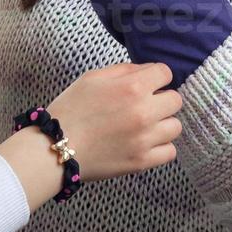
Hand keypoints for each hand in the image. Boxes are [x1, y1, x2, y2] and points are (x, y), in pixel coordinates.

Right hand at [44, 61, 181, 180]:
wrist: (55, 147)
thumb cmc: (71, 108)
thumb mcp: (92, 77)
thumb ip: (124, 70)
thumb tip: (147, 71)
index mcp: (133, 87)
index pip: (166, 73)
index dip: (156, 76)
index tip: (147, 83)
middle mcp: (144, 111)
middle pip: (176, 100)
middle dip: (162, 99)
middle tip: (145, 105)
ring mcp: (146, 139)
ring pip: (175, 126)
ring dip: (163, 123)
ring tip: (145, 126)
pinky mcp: (143, 161)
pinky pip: (170, 152)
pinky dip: (161, 147)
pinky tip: (145, 143)